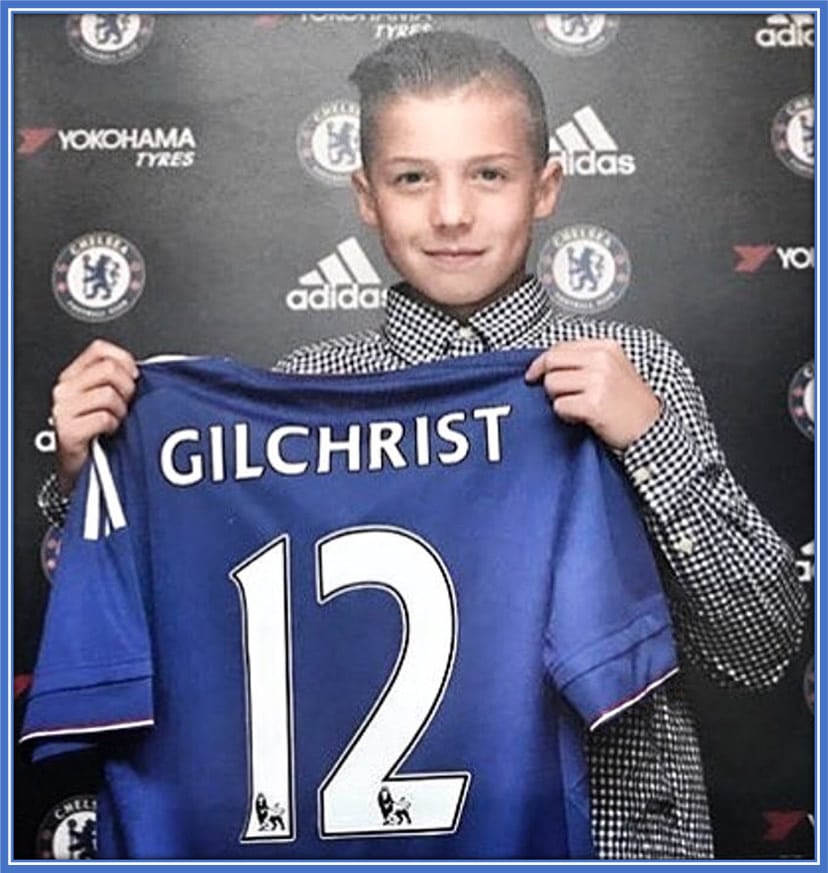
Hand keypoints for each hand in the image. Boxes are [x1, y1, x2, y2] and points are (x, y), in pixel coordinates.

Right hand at [51, 339, 138, 494]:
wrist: (87, 472)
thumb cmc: (102, 436)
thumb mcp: (110, 401)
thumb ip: (120, 380)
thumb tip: (143, 370)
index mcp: (74, 377)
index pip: (100, 350)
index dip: (124, 361)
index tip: (133, 377)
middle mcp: (65, 389)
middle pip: (109, 369)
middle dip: (127, 389)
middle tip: (126, 406)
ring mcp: (63, 409)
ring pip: (109, 394)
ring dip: (121, 411)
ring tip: (116, 422)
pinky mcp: (67, 430)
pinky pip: (104, 417)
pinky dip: (114, 426)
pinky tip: (109, 433)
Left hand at [524, 339, 660, 450]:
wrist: (650, 428)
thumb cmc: (630, 403)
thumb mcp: (613, 369)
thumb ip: (585, 361)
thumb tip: (548, 363)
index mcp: (606, 348)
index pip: (560, 347)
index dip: (541, 362)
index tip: (534, 373)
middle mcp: (602, 361)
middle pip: (551, 362)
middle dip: (547, 380)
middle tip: (557, 394)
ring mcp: (598, 381)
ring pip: (552, 384)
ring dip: (558, 399)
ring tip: (577, 406)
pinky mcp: (593, 404)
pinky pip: (559, 406)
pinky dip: (565, 415)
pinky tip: (581, 417)